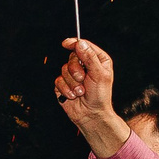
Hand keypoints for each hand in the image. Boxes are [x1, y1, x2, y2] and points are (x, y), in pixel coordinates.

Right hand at [54, 38, 128, 153]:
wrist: (91, 115)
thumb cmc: (100, 96)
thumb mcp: (99, 74)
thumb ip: (89, 58)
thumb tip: (79, 43)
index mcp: (97, 60)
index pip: (83, 46)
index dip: (74, 43)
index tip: (66, 43)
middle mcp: (85, 65)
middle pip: (71, 57)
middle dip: (75, 70)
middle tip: (82, 79)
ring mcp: (73, 75)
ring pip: (63, 70)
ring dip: (72, 83)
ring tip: (80, 92)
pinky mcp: (63, 85)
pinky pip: (58, 81)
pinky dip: (65, 90)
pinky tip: (73, 96)